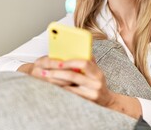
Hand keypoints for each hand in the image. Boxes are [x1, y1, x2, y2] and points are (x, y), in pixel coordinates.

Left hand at [20, 56, 140, 118]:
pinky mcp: (85, 102)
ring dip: (54, 81)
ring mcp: (90, 93)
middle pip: (73, 76)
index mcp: (97, 72)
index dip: (71, 62)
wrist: (106, 101)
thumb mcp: (96, 71)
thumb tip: (79, 49)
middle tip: (44, 70)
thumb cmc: (97, 83)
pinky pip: (69, 95)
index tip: (58, 62)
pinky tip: (50, 86)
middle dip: (57, 72)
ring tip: (44, 77)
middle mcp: (95, 83)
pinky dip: (58, 89)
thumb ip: (89, 61)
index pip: (84, 63)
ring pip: (68, 86)